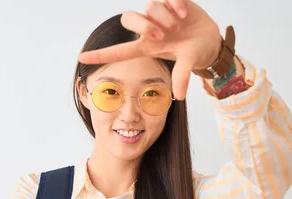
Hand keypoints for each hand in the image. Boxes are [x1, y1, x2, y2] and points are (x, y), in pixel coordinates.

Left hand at [77, 0, 221, 100]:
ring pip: (149, 6)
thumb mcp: (188, 64)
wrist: (210, 39)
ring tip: (179, 24)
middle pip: (128, 18)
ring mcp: (159, 14)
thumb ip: (182, 76)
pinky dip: (175, 3)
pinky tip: (184, 13)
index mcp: (147, 47)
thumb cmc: (193, 53)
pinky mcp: (170, 1)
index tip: (81, 58)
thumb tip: (180, 96)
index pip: (119, 51)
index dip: (100, 55)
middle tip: (162, 35)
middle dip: (144, 25)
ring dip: (164, 16)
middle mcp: (149, 29)